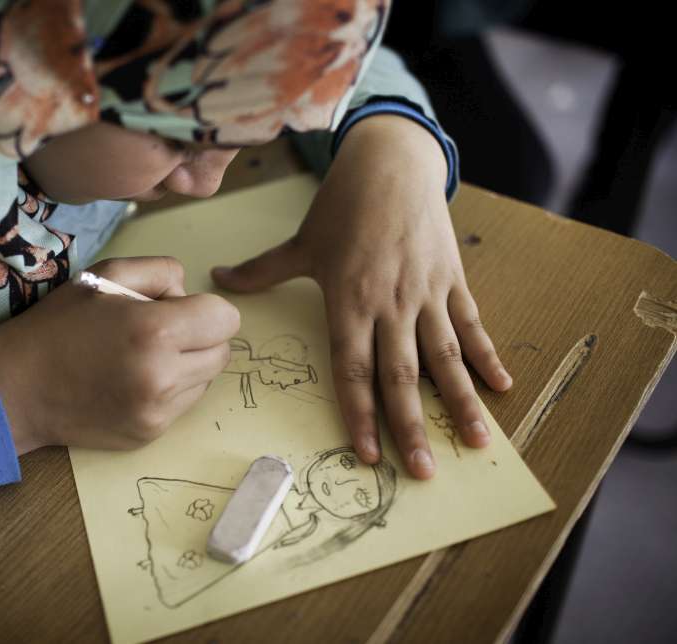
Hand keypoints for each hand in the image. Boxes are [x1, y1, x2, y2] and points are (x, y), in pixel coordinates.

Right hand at [0, 256, 239, 454]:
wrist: (17, 388)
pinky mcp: (150, 434)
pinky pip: (183, 405)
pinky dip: (169, 391)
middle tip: (157, 332)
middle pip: (223, 351)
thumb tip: (190, 295)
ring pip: (207, 379)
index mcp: (156, 332)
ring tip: (142, 358)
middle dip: (200, 337)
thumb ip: (161, 272)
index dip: (203, 308)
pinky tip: (132, 381)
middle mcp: (164, 377)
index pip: (227, 318)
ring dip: (187, 365)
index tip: (174, 309)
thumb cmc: (59, 325)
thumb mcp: (105, 275)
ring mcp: (158, 412)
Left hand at [211, 115, 511, 478]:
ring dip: (460, 402)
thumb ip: (262, 270)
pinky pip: (472, 326)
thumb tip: (217, 279)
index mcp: (350, 299)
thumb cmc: (344, 205)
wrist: (394, 161)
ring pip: (444, 357)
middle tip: (423, 471)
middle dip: (412, 426)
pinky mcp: (452, 280)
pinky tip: (501, 389)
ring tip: (474, 442)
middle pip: (401, 375)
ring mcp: (426, 293)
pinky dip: (486, 357)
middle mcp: (390, 303)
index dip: (360, 414)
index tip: (368, 454)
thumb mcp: (302, 240)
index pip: (353, 369)